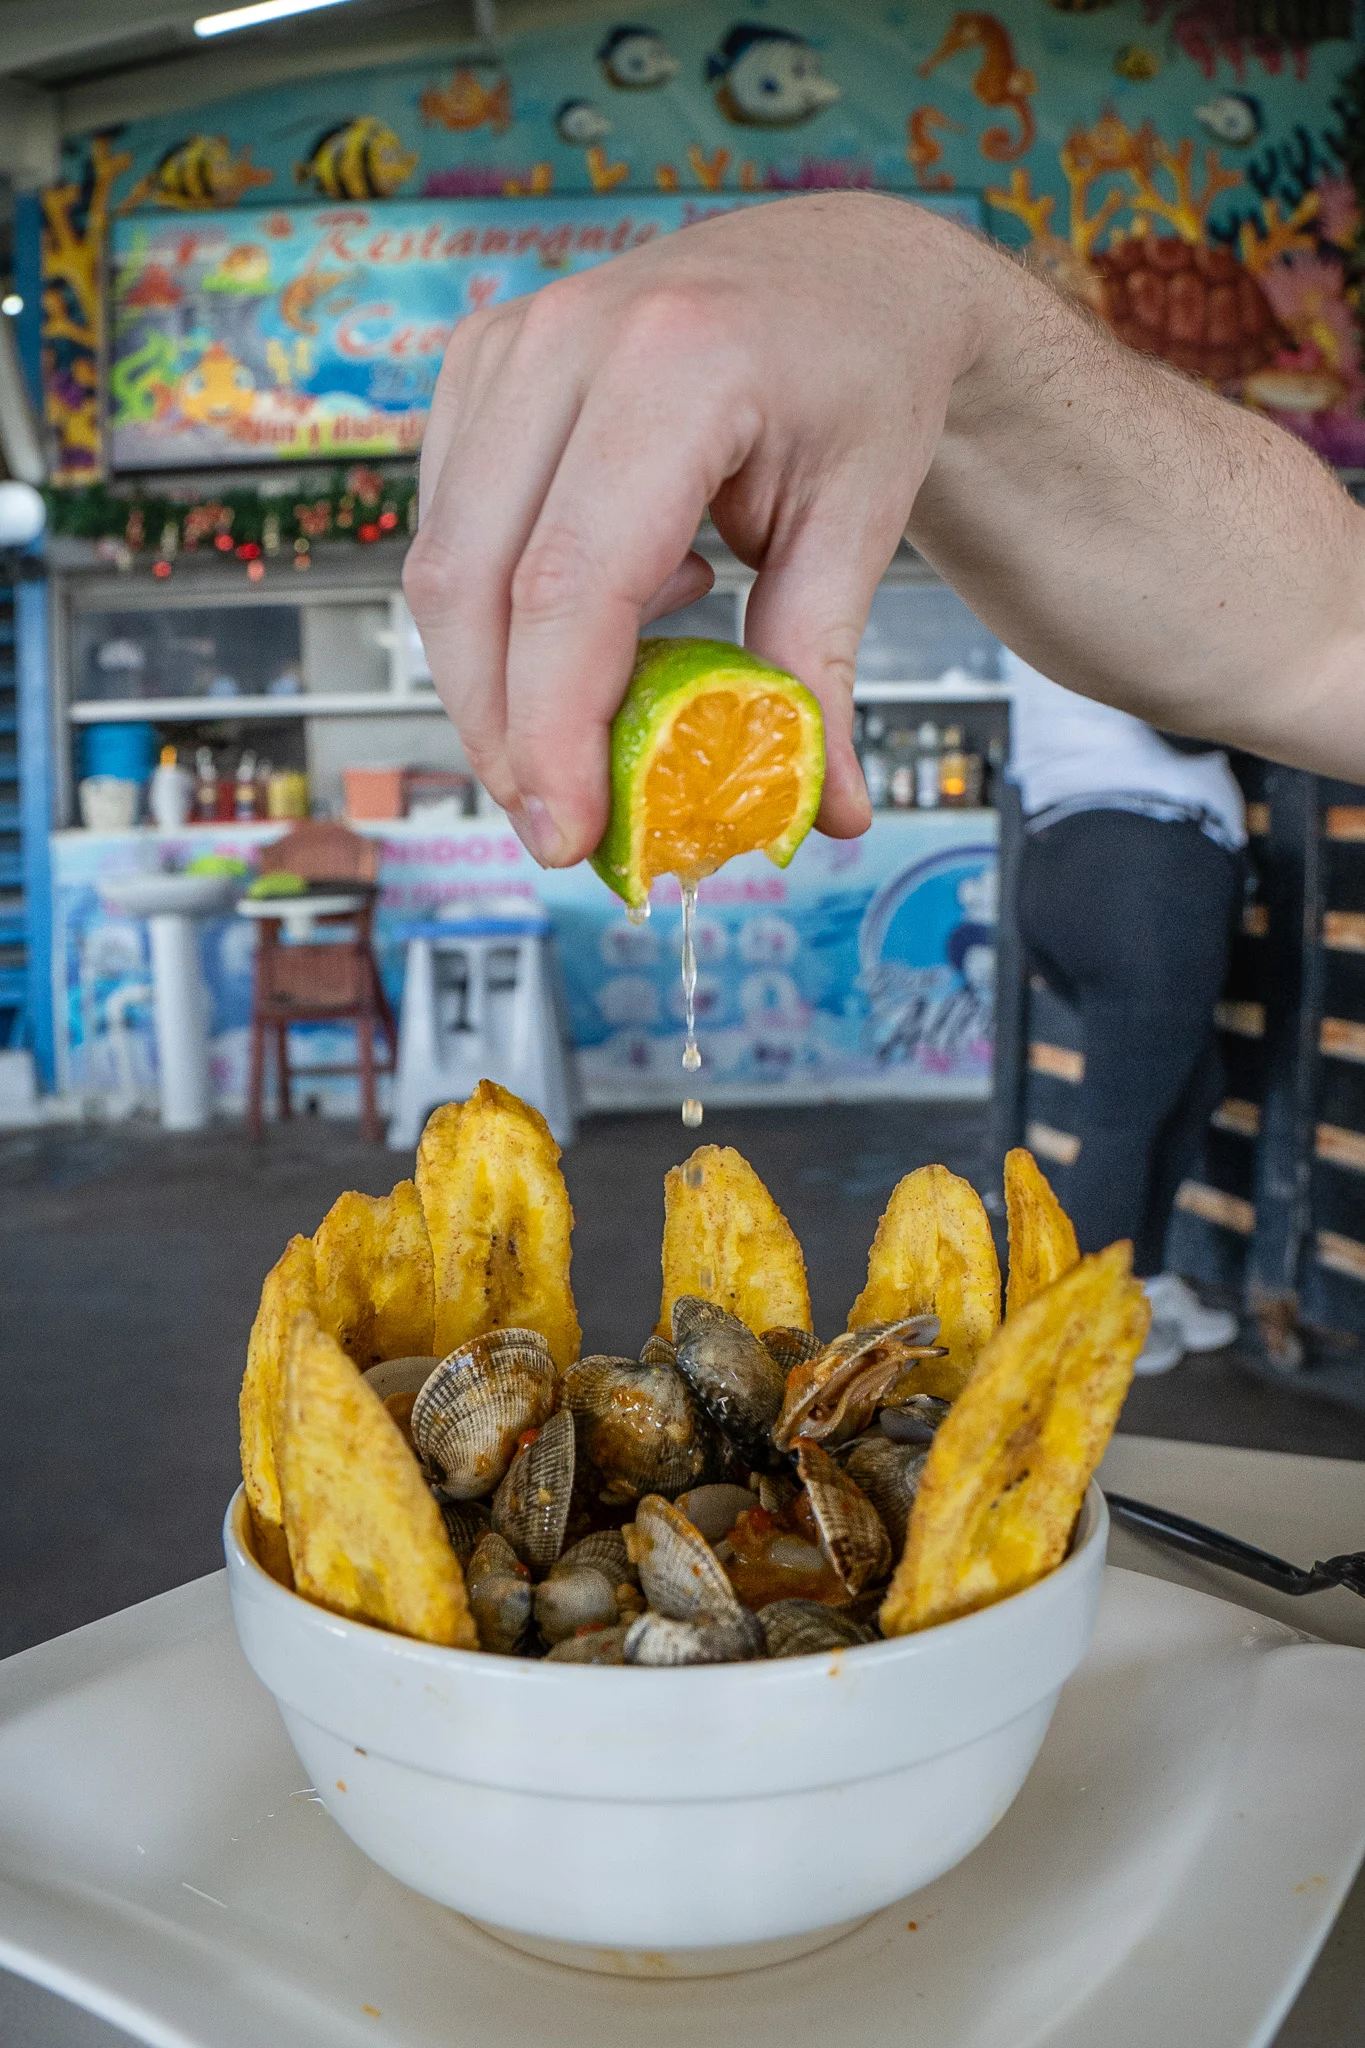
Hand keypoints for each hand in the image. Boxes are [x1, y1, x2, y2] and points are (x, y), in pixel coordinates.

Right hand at [404, 195, 983, 865]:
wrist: (842, 277)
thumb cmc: (860, 385)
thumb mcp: (860, 527)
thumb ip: (816, 672)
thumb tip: (818, 809)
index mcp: (678, 362)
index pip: (569, 584)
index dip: (552, 729)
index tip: (569, 834)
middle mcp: (567, 337)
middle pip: (472, 585)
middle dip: (502, 732)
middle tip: (560, 825)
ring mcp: (507, 342)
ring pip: (439, 565)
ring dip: (494, 682)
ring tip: (604, 712)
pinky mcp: (476, 365)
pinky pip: (449, 529)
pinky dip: (501, 613)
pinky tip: (599, 614)